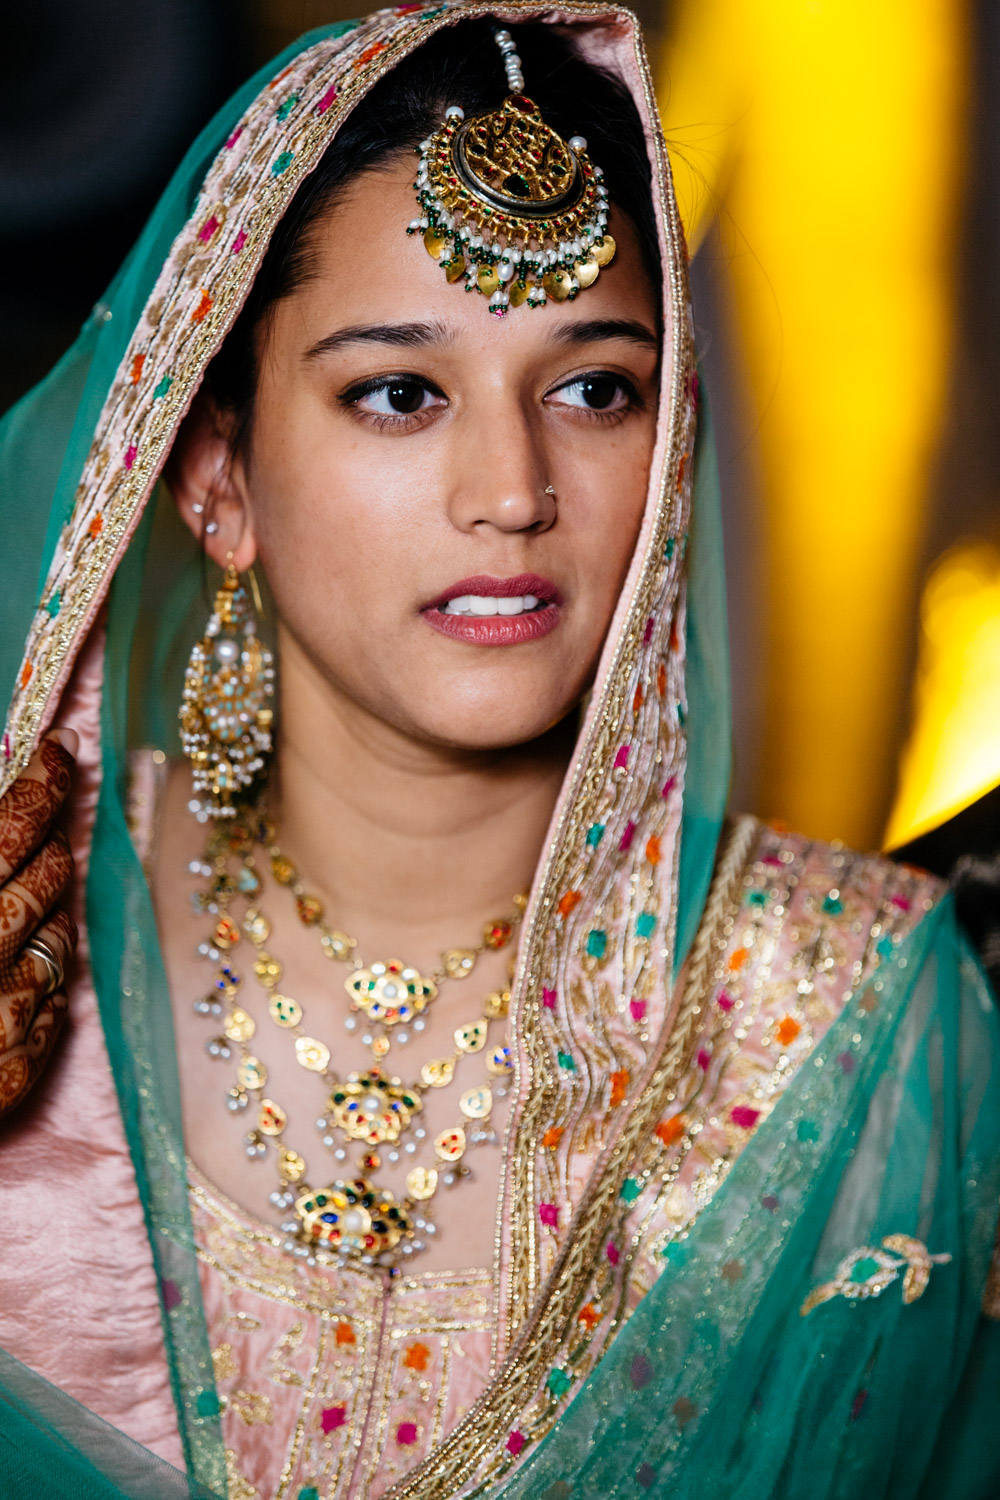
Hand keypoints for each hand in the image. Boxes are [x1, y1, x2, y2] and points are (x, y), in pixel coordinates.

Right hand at [0, 730, 78, 1115]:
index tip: (62, 748)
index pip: (17, 820)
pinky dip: (42, 972)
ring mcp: (4, 1020)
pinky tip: (16, 960)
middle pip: (50, 871)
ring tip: (22, 883)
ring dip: (49, 901)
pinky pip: (55, 1003)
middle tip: (38, 814)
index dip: (46, 777)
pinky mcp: (11, 1073)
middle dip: (50, 834)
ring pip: (62, 934)